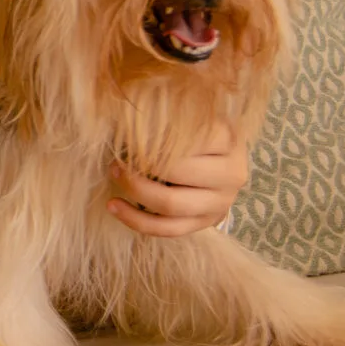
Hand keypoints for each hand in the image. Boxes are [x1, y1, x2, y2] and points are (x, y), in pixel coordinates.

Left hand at [108, 127, 247, 238]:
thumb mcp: (190, 118)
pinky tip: (113, 205)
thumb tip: (128, 121)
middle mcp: (231, 174)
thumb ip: (166, 117)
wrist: (222, 165)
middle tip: (118, 158)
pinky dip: (135, 219)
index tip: (130, 135)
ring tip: (114, 175)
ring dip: (136, 191)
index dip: (154, 139)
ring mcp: (220, 203)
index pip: (189, 138)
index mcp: (228, 141)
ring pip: (171, 205)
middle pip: (178, 173)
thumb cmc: (197, 135)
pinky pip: (167, 228)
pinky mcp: (205, 223)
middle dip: (140, 166)